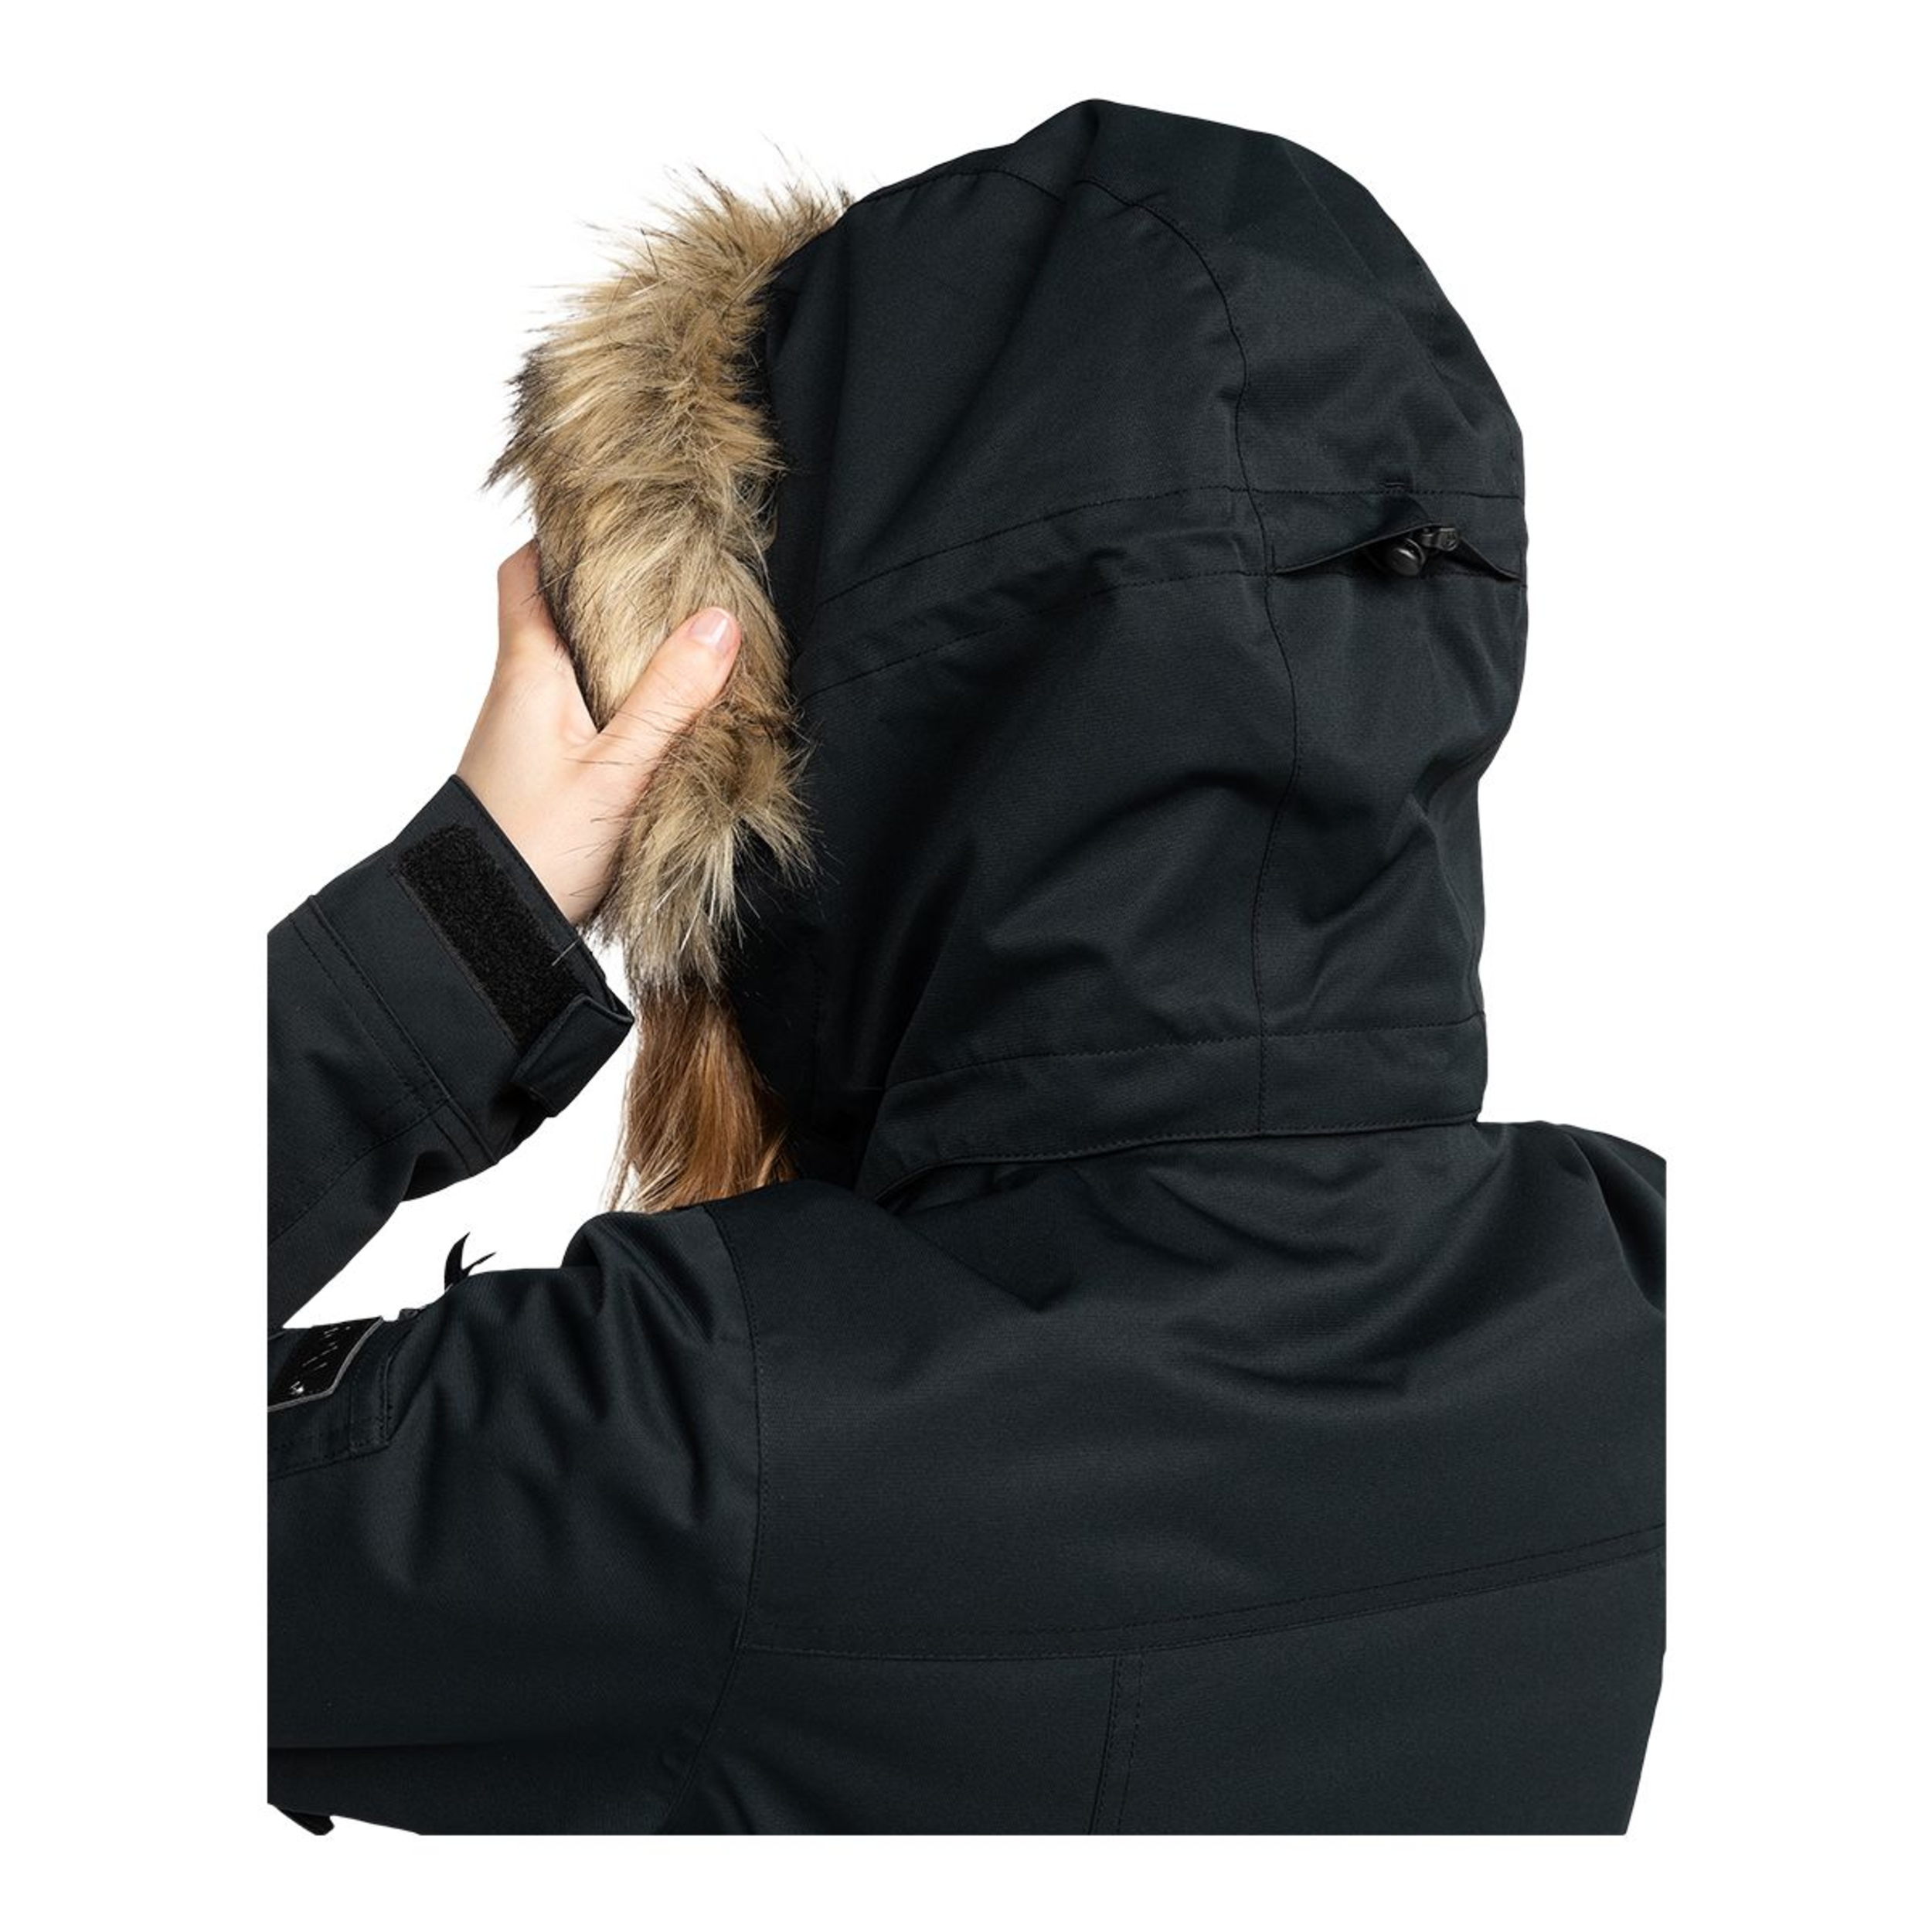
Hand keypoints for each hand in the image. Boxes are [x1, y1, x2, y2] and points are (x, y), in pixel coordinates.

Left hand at [457, 542, 739, 926]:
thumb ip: (669, 699)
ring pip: (579, 668)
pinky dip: (627, 704)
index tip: (617, 517)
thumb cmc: (531, 851)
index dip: (564, 536)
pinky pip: (590, 716)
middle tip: (681, 573)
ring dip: (626, 653)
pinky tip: (672, 718)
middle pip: (561, 613)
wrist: (483, 934)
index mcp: (528, 672)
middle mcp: (523, 694)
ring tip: (693, 639)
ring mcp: (533, 737)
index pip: (526, 573)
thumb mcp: (616, 774)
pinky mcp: (550, 778)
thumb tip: (720, 622)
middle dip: (616, 591)